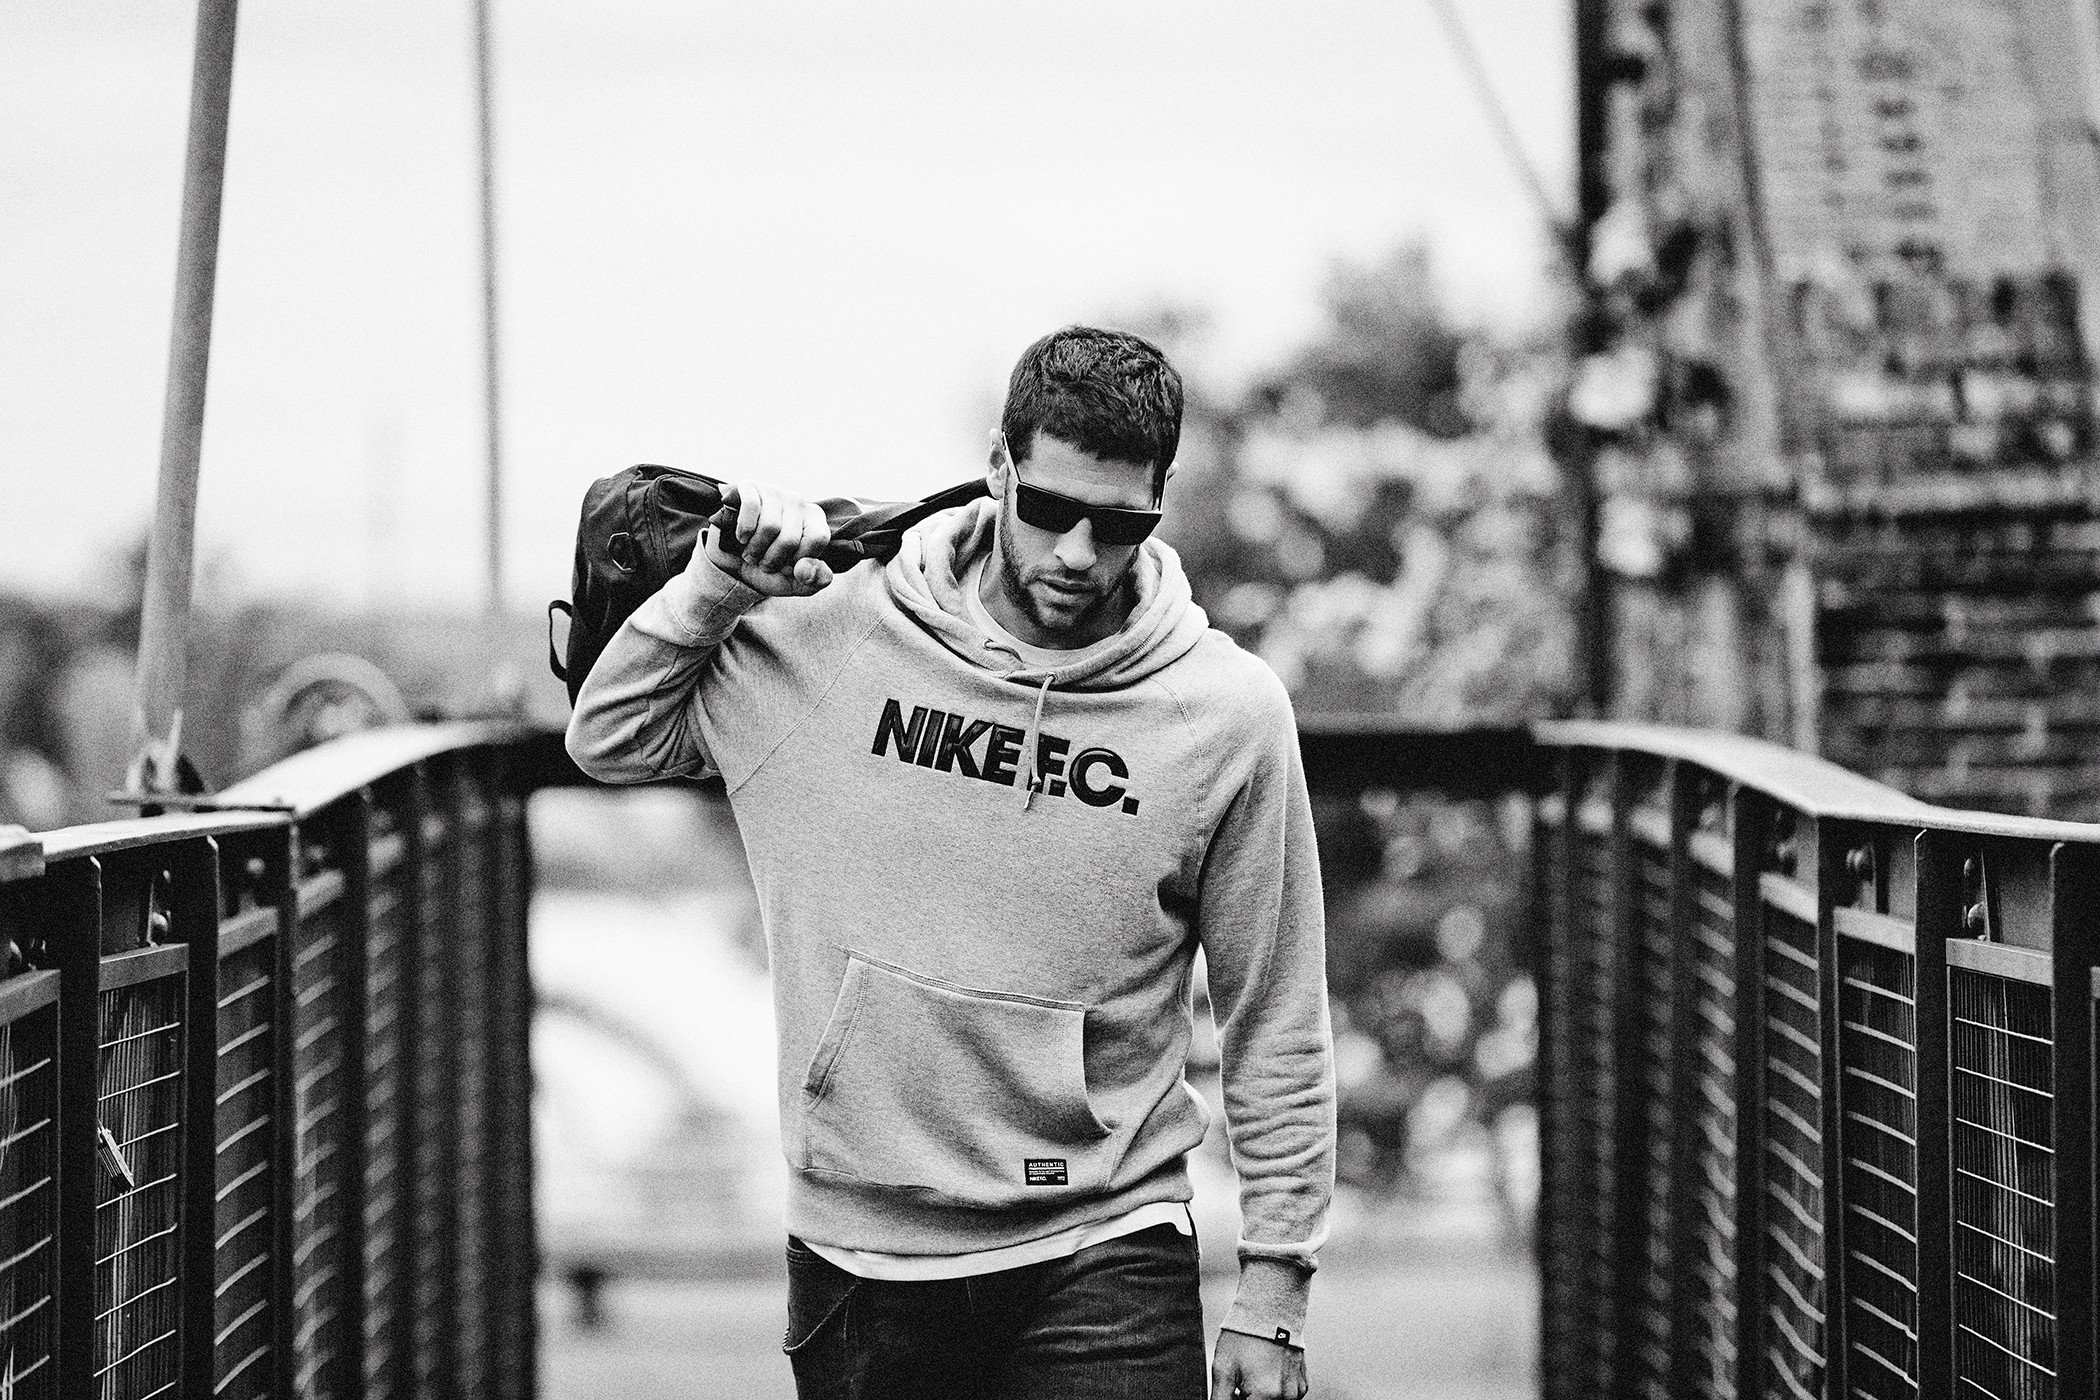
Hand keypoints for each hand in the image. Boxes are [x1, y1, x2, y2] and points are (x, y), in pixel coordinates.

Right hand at [699, 480, 833, 596]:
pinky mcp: (750, 487)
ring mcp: (774, 492)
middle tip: (763, 562)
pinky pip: (751, 506)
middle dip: (772, 560)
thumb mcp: (798, 583)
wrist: (734, 563)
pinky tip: (743, 537)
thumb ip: (816, 580)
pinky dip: (744, 529)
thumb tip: (805, 569)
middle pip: (790, 538)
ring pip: (770, 526)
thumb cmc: (771, 569)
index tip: (787, 567)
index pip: (818, 538)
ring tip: (752, 553)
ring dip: (755, 549)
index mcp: (815, 521)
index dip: (798, 559)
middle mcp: (798, 501)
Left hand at [1211, 1330, 1306, 1399]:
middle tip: (1240, 1382)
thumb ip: (1220, 1399)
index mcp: (1266, 1395)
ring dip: (1260, 1396)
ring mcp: (1296, 1391)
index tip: (1234, 1390)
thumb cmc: (1245, 1336)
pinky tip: (1266, 1372)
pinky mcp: (1302, 1385)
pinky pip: (1285, 1396)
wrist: (1270, 1310)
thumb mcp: (1223, 1369)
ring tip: (1253, 1374)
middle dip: (1247, 1398)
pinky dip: (1274, 1390)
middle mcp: (1286, 1397)